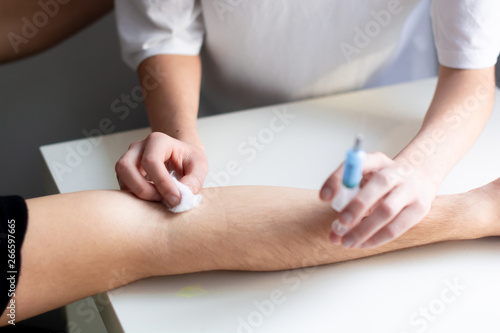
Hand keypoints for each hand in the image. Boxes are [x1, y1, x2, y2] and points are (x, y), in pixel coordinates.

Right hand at [115, 132, 208, 206]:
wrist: (181, 156)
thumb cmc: (189, 158)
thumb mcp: (200, 165)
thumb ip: (195, 179)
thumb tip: (184, 195)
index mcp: (158, 140)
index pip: (151, 161)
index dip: (162, 183)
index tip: (176, 200)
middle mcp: (138, 147)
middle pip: (126, 167)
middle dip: (143, 189)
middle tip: (162, 201)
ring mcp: (129, 158)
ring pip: (121, 176)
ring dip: (137, 193)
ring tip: (158, 200)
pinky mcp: (126, 173)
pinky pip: (123, 186)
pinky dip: (135, 196)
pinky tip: (152, 199)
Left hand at [319, 152, 437, 248]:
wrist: (421, 177)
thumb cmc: (385, 180)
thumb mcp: (366, 176)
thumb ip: (348, 190)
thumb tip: (334, 218)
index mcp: (377, 161)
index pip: (356, 163)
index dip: (339, 179)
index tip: (324, 197)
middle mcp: (395, 172)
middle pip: (378, 186)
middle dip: (356, 206)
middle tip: (339, 224)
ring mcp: (410, 190)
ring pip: (387, 211)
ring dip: (363, 229)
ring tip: (346, 241)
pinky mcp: (419, 209)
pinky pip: (396, 228)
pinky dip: (376, 239)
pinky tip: (361, 244)